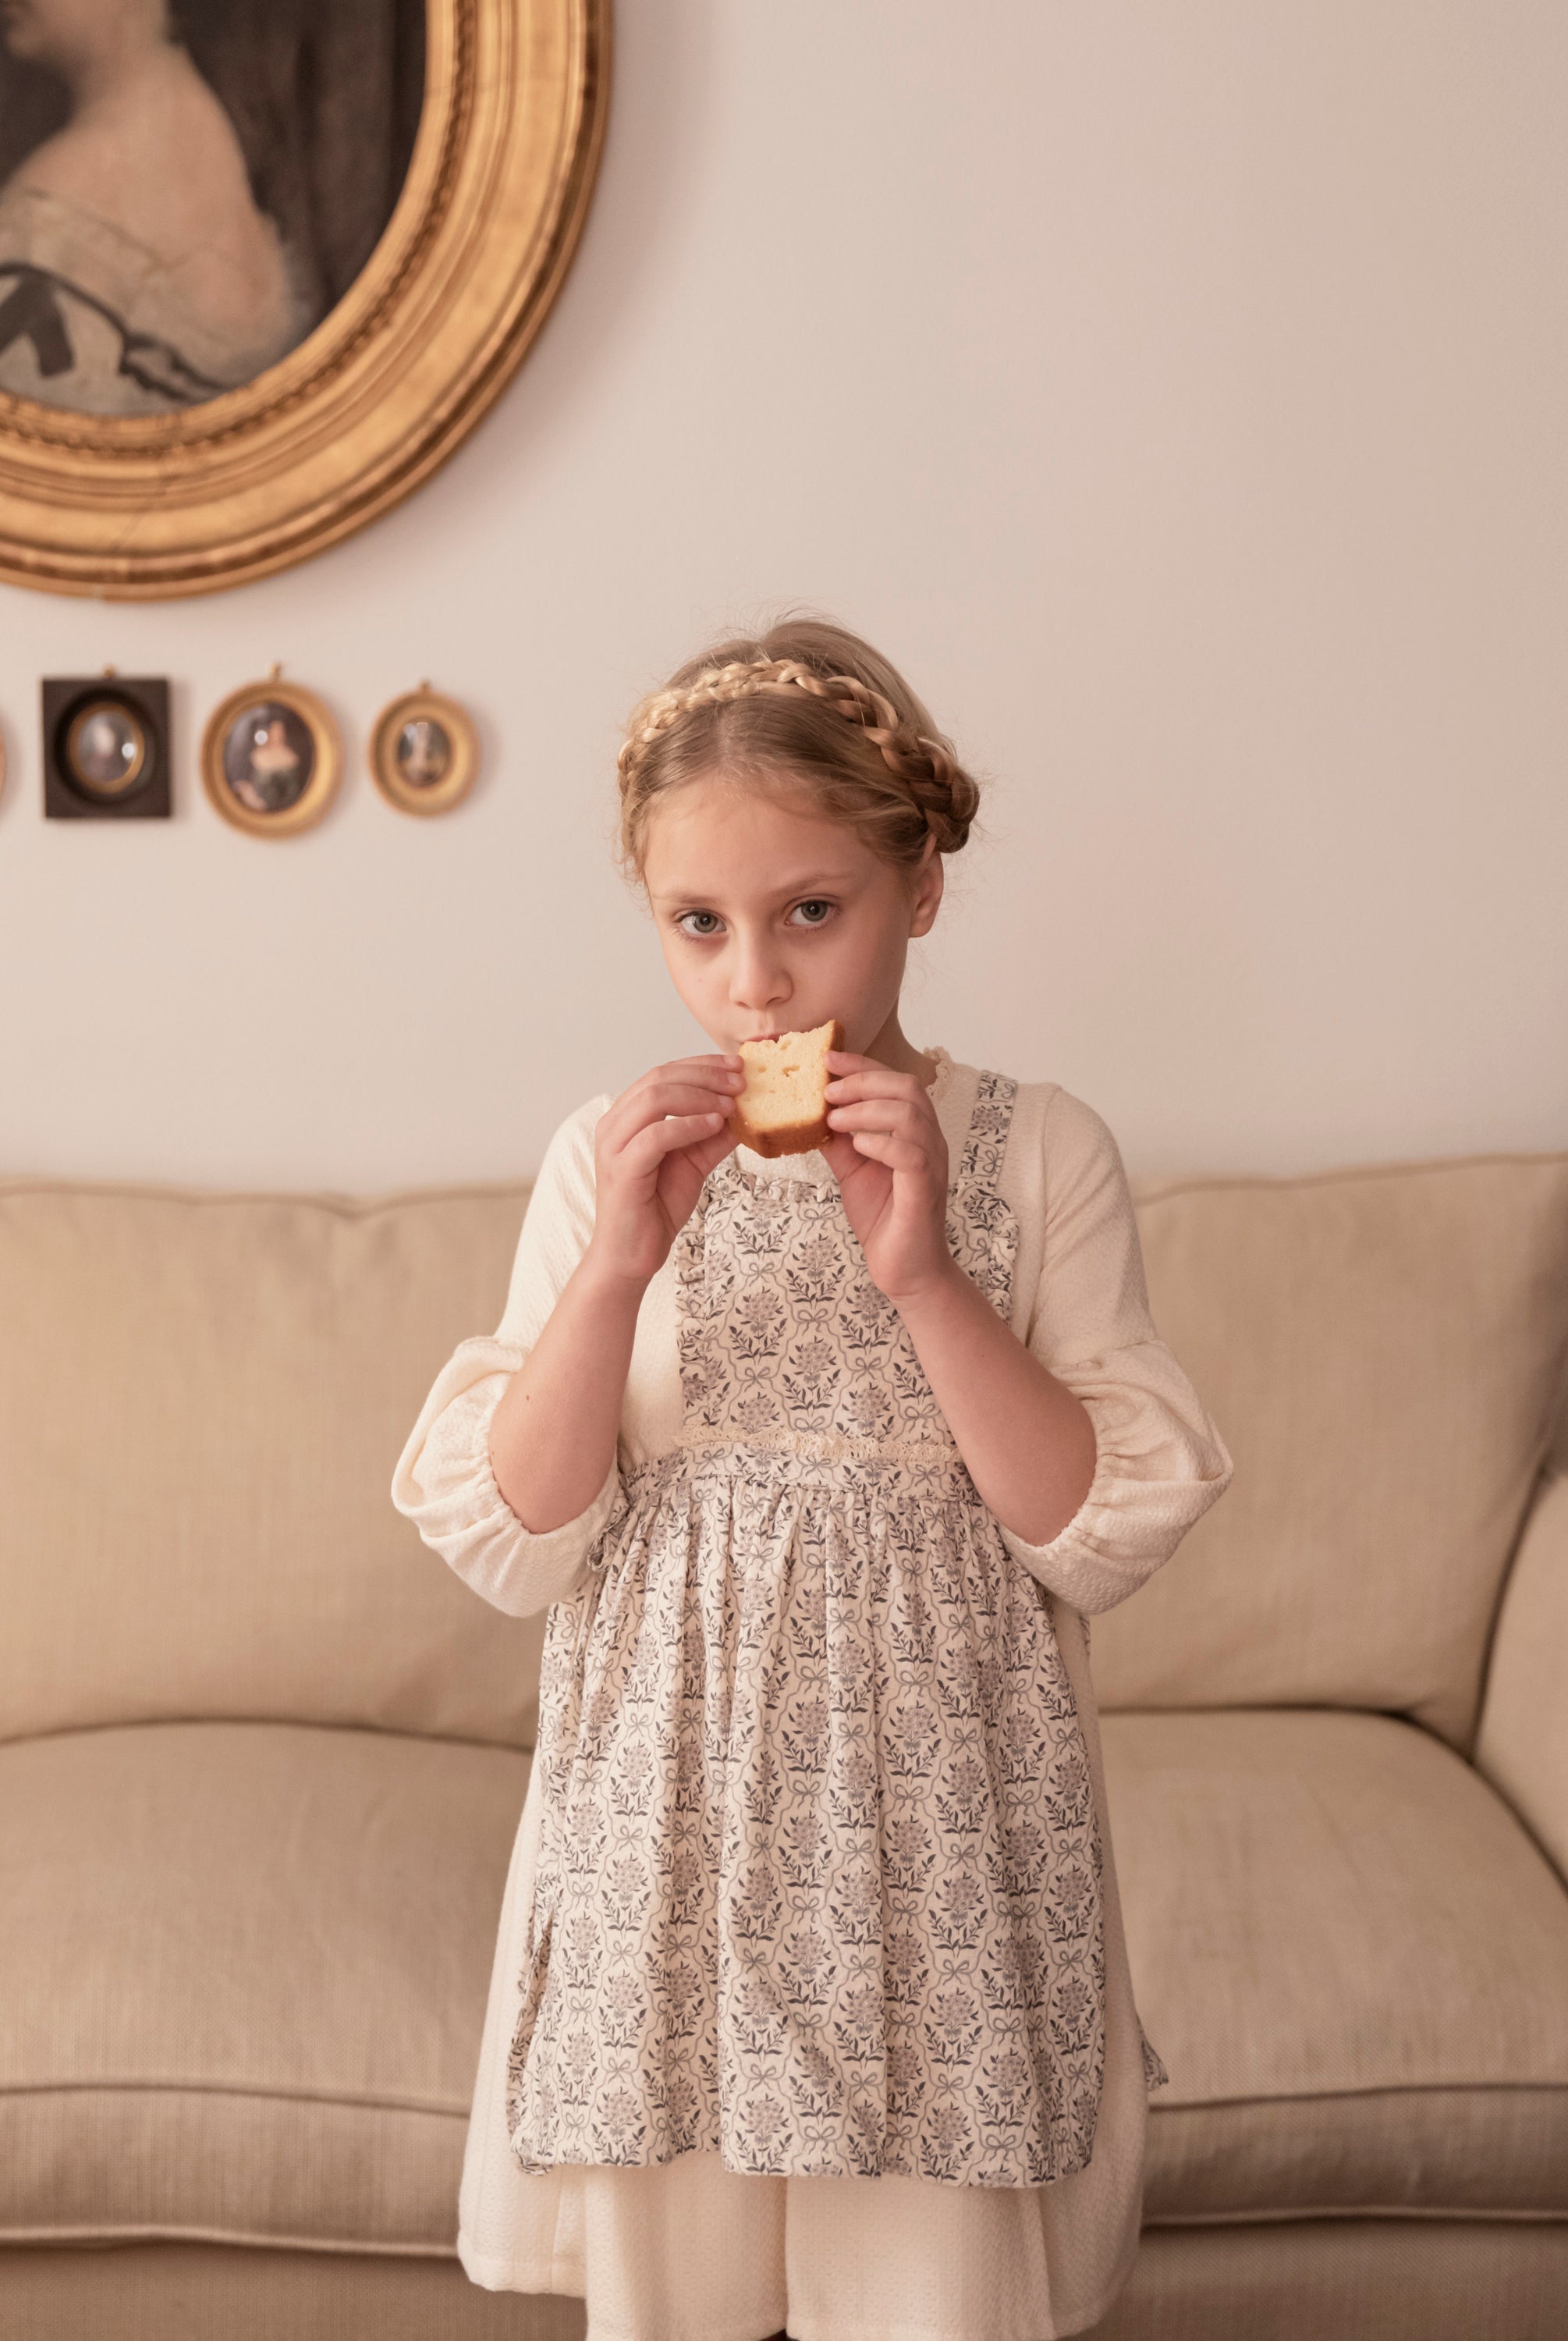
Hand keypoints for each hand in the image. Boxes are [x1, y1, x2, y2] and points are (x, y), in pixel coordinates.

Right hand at [586, 1055, 741, 1286]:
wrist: (632, 1254)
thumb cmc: (656, 1207)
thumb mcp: (694, 1162)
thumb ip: (713, 1135)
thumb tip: (747, 1110)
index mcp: (627, 1116)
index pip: (663, 1073)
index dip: (701, 1065)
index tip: (736, 1066)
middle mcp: (614, 1124)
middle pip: (659, 1078)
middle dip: (705, 1075)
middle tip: (740, 1082)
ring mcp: (614, 1145)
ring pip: (655, 1099)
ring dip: (699, 1096)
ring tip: (731, 1104)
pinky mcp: (622, 1169)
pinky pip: (656, 1135)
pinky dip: (688, 1125)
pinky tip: (715, 1125)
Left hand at [820, 1051, 957, 1305]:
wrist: (904, 1269)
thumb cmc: (884, 1217)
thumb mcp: (852, 1169)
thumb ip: (838, 1139)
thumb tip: (808, 1110)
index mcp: (913, 1131)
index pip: (894, 1082)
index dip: (861, 1065)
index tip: (827, 1059)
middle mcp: (928, 1141)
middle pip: (907, 1088)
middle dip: (864, 1081)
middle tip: (827, 1091)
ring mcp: (931, 1164)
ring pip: (909, 1116)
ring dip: (866, 1110)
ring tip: (835, 1119)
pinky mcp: (924, 1190)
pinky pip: (911, 1155)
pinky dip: (881, 1143)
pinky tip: (857, 1145)